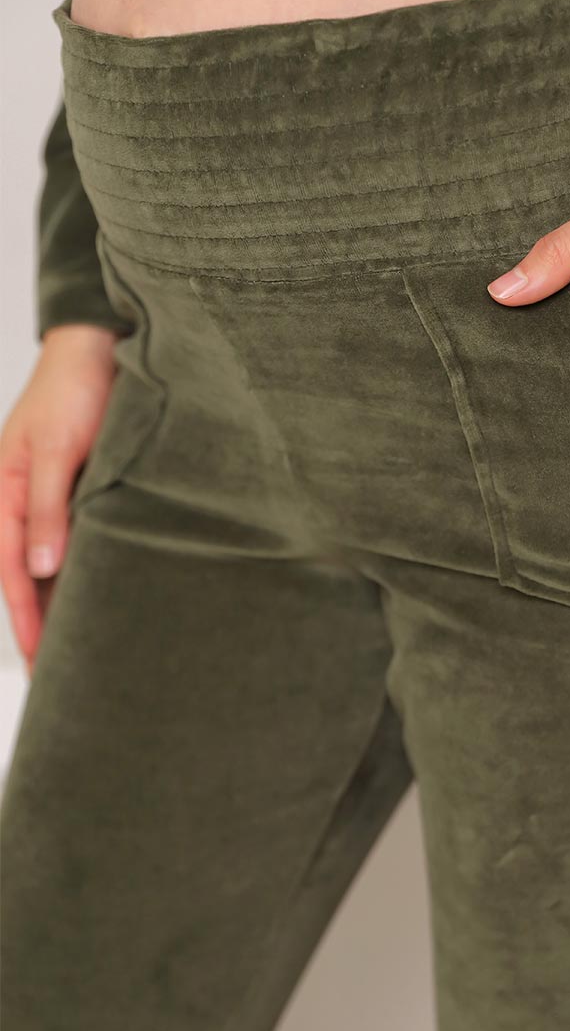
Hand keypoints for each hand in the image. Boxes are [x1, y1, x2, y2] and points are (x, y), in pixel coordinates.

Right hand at [0, 325, 117, 673]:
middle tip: (61, 680)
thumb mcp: (54, 451)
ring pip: (52, 569)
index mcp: (3, 497)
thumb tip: (38, 570)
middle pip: (27, 581)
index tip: (39, 663)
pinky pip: (79, 546)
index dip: (26, 621)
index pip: (12, 575)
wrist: (99, 350)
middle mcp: (24, 507)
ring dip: (62, 608)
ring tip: (80, 655)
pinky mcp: (81, 496)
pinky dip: (84, 576)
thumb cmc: (71, 392)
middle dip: (41, 628)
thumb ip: (47, 510)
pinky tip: (100, 602)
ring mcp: (52, 503)